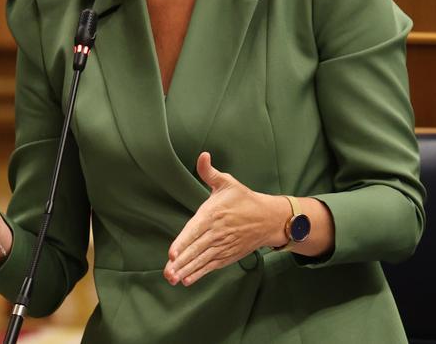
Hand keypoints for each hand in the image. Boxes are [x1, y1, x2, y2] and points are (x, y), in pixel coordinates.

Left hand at [163, 152, 287, 286]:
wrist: (268, 218)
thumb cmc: (243, 199)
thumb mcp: (227, 182)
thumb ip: (209, 172)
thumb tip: (202, 155)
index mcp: (213, 214)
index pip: (195, 230)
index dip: (183, 242)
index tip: (172, 253)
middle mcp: (217, 232)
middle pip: (196, 249)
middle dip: (181, 262)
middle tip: (167, 272)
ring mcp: (223, 245)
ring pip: (202, 260)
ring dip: (187, 270)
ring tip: (173, 279)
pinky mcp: (228, 255)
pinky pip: (212, 266)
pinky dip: (200, 273)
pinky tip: (188, 280)